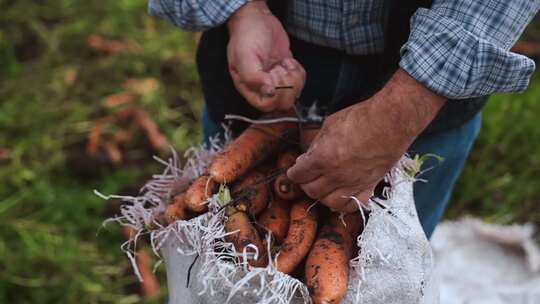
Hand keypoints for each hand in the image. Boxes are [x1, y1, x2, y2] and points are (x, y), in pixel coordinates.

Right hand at [227, 1, 304, 111]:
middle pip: (282, 103)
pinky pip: (299, 82)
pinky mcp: (286, 72)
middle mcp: (262, 87)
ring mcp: (275, 80)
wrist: (257, 18)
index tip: (274, 76)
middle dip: (287, 87)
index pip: (265, 105)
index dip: (275, 95)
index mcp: (248, 86)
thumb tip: (269, 91)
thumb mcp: (245, 56)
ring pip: (293, 94)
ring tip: (285, 64)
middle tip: (281, 69)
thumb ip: (253, 77)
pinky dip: (299, 72)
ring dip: (294, 79)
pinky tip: (288, 61)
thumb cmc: (247, 35)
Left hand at [287, 69, 445, 211]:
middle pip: (312, 191)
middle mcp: (336, 175)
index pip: (298, 175)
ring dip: (323, 196)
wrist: (391, 121)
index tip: (296, 169)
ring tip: (324, 187)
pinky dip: (345, 203)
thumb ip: (317, 144)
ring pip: (330, 203)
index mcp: (322, 158)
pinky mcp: (369, 186)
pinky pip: (353, 205)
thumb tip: (309, 155)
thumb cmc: (360, 117)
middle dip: (306, 184)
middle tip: (308, 176)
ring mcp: (353, 183)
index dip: (294, 172)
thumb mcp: (329, 125)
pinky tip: (342, 195)